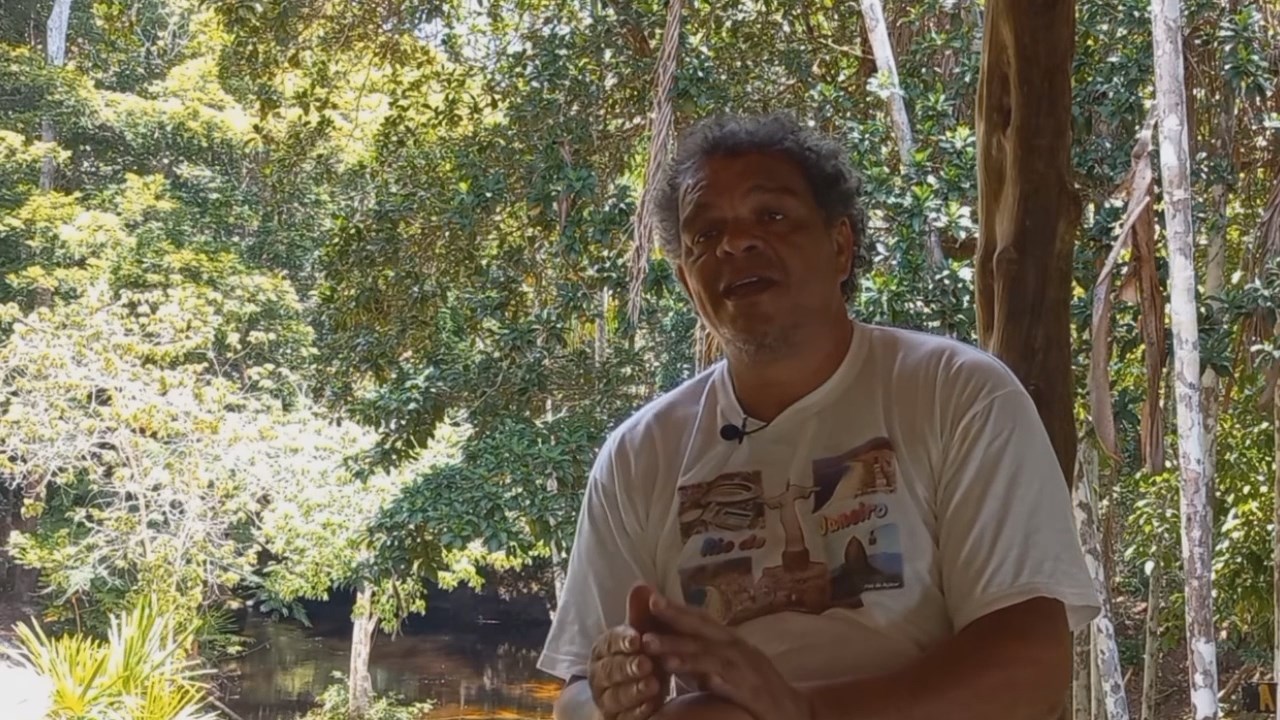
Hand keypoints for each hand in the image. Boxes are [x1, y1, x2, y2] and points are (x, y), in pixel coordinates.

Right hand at [588, 585, 666, 719]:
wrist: (628, 695)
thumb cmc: (639, 657)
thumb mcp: (643, 636)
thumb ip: (642, 614)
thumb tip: (642, 586)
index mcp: (603, 649)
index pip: (609, 642)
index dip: (622, 640)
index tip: (637, 638)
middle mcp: (599, 674)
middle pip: (610, 670)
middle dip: (627, 666)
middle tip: (647, 663)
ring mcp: (605, 699)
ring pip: (615, 696)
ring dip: (633, 691)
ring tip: (652, 685)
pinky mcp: (614, 719)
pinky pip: (623, 717)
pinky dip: (636, 712)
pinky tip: (651, 707)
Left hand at [643, 592, 812, 719]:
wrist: (794, 712)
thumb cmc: (753, 690)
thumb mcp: (724, 668)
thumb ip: (700, 657)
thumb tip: (667, 649)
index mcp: (729, 641)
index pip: (700, 620)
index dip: (676, 608)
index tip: (649, 597)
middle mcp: (738, 648)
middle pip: (704, 629)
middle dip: (676, 617)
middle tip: (650, 606)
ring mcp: (746, 668)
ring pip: (711, 655)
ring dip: (683, 650)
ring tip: (655, 648)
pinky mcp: (753, 690)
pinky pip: (729, 682)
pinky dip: (711, 678)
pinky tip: (696, 677)